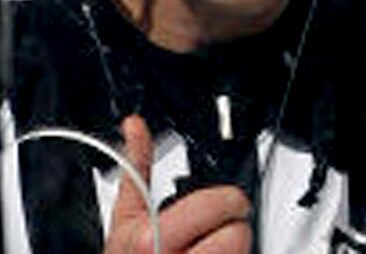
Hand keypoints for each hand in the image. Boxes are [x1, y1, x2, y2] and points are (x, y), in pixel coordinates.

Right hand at [105, 115, 251, 253]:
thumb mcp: (124, 216)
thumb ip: (135, 168)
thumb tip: (135, 124)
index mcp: (149, 237)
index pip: (217, 207)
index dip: (229, 202)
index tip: (228, 203)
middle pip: (238, 236)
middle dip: (233, 229)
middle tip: (220, 228)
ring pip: (241, 252)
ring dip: (232, 251)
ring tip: (207, 251)